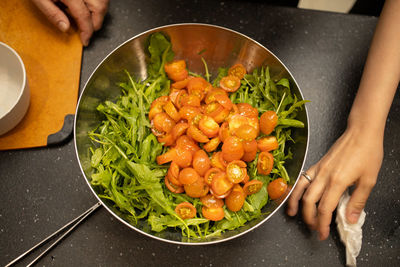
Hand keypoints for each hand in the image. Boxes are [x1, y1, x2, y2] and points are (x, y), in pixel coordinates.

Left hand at [31, 0, 108, 45]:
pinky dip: (98, 2)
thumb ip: (52, 13)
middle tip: (87, 30)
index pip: (84, 16)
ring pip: (104, 1)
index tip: (85, 40)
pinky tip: (88, 5)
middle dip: (96, 23)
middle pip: (100, 7)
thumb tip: (65, 28)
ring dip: (99, 12)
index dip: (87, 31)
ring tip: (87, 17)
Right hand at [287, 125, 382, 239]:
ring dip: (294, 203)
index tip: (322, 234)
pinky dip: (296, 188)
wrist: (361, 132)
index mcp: (337, 181)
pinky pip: (302, 178)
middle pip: (309, 201)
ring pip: (300, 188)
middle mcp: (324, 176)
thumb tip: (350, 220)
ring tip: (292, 213)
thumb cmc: (368, 153)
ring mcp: (318, 169)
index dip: (322, 224)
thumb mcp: (369, 180)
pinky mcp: (317, 164)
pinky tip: (296, 194)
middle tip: (314, 228)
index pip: (325, 208)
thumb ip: (358, 202)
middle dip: (309, 217)